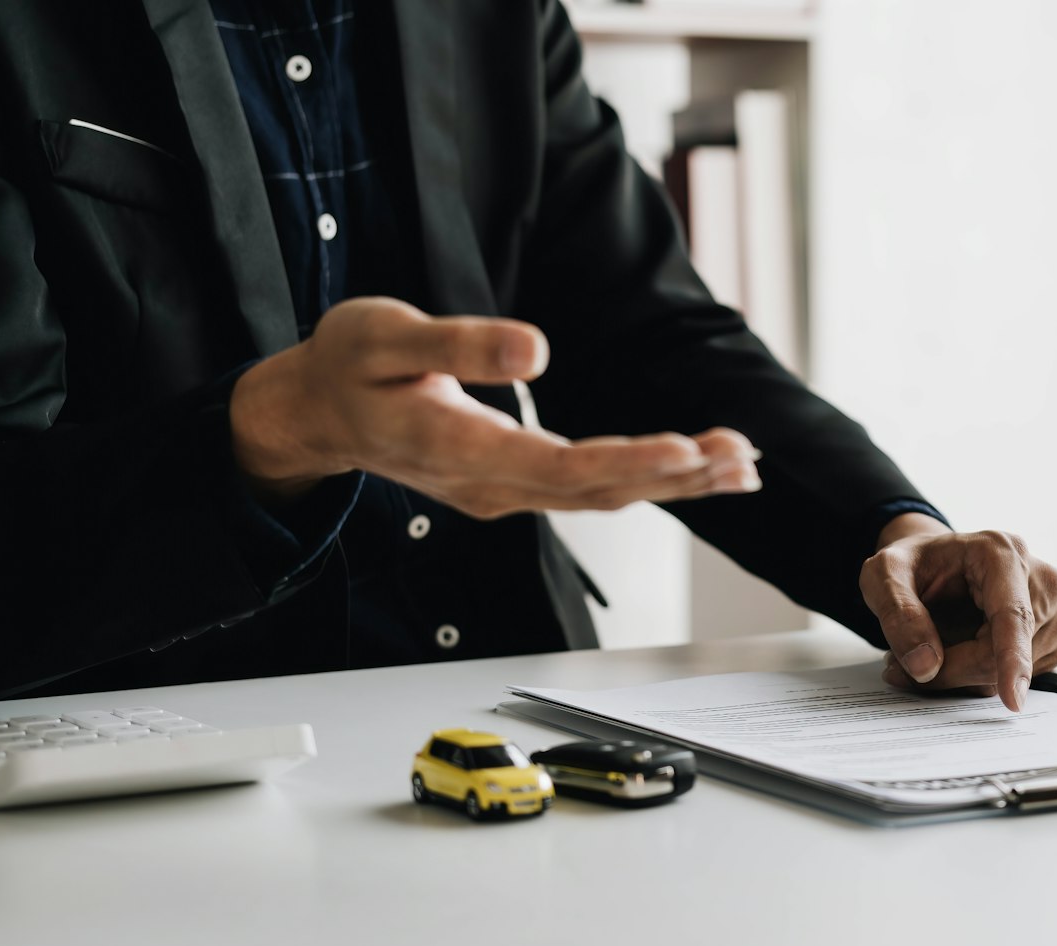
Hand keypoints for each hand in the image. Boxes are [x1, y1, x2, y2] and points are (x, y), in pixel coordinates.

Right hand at [230, 297, 760, 516]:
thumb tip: (536, 349)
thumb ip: (458, 345)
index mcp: (458, 450)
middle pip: (597, 492)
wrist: (315, 413)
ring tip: (741, 463)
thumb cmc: (348, 365)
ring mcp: (504, 493)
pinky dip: (651, 481)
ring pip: (603, 497)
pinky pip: (593, 491)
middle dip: (675, 476)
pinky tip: (699, 469)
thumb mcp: (384, 338)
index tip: (687, 448)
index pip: (559, 466)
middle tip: (740, 454)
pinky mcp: (516, 485)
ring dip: (674, 484)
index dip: (628, 461)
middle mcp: (489, 486)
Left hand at [859, 516, 1056, 711]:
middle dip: (950, 669)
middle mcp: (1042, 580)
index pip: (1012, 615)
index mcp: (1003, 553)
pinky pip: (1018, 679)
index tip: (1013, 699)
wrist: (939, 564)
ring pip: (1008, 674)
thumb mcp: (884, 575)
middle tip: (903, 665)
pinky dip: (985, 677)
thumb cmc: (917, 565)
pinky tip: (968, 648)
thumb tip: (925, 666)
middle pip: (1000, 654)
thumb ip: (898, 615)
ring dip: (964, 675)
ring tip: (936, 646)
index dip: (1011, 659)